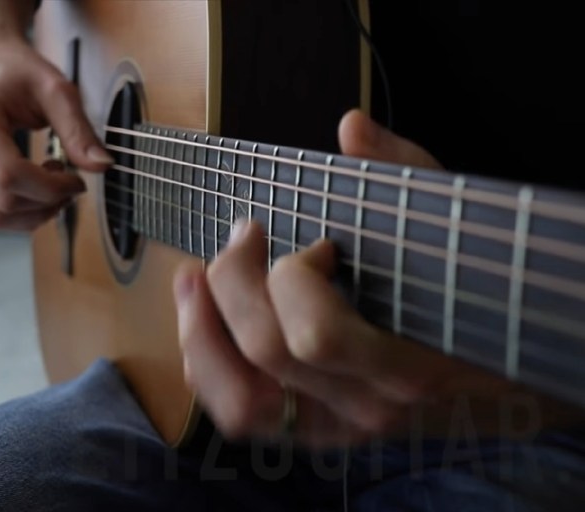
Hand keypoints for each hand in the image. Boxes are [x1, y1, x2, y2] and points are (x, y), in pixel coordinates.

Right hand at [0, 31, 111, 230]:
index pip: (9, 175)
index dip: (51, 188)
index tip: (78, 181)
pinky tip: (38, 190)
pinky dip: (22, 212)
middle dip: (48, 201)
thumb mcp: (57, 91)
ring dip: (36, 212)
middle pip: (4, 201)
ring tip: (54, 185)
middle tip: (72, 182)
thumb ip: (79, 130)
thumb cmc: (17, 70)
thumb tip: (103, 166)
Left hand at [172, 110, 470, 448]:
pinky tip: (202, 315)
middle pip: (266, 350)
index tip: (318, 244)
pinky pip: (238, 412)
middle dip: (236, 276)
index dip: (295, 275)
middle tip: (245, 234)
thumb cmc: (462, 289)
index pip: (315, 334)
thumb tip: (352, 126)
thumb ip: (403, 174)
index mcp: (408, 364)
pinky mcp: (309, 430)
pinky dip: (207, 364)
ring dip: (201, 330)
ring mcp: (333, 427)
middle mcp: (366, 405)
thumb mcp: (444, 227)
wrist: (486, 367)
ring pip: (240, 401)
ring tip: (192, 275)